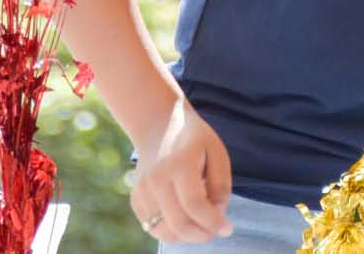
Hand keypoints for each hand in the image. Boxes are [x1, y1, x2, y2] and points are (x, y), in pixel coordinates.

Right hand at [130, 98, 233, 244]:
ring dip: (186, 236)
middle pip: (178, 222)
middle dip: (200, 235)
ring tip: (202, 227)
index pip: (195, 204)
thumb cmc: (194, 138)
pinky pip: (152, 226)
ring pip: (163, 230)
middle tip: (215, 232)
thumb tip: (217, 216)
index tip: (227, 229)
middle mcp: (156, 179)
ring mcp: (142, 191)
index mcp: (179, 164)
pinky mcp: (135, 199)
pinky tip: (185, 221)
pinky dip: (170, 231)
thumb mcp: (216, 151)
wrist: (158, 125)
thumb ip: (220, 184)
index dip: (213, 222)